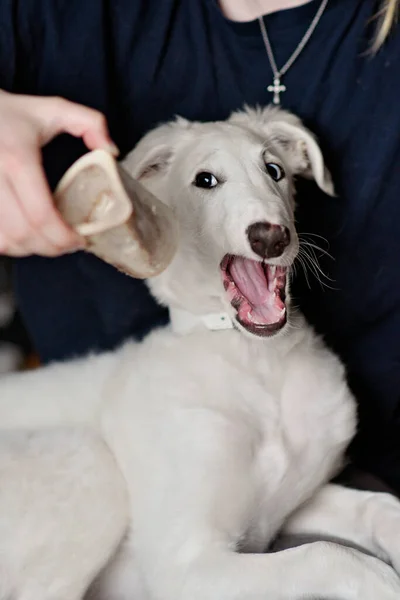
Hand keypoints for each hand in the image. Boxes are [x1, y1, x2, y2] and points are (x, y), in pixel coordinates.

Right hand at [0, 90, 118, 256]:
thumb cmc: (11, 114)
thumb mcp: (53, 109)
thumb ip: (90, 123)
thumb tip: (111, 151)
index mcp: (17, 159)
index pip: (42, 215)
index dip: (64, 237)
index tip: (79, 240)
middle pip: (23, 234)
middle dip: (51, 248)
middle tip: (68, 245)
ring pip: (5, 241)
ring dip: (29, 249)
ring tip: (48, 241)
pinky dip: (9, 245)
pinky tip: (24, 236)